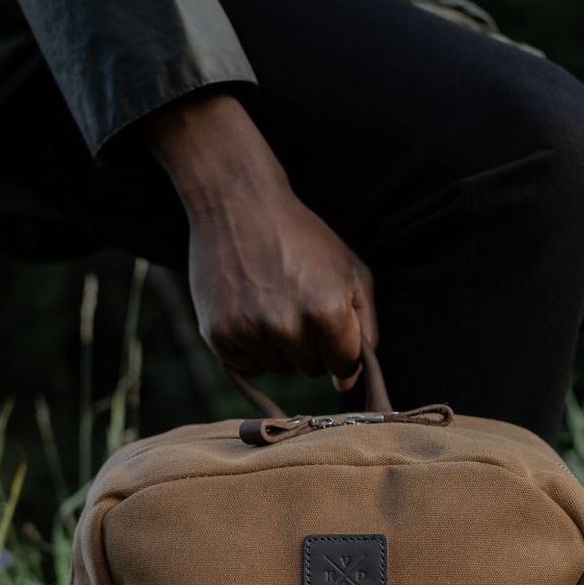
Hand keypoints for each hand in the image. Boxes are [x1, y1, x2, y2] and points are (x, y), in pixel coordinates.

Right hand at [145, 93, 377, 386]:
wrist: (238, 202)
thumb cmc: (302, 237)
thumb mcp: (351, 271)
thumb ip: (366, 328)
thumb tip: (348, 382)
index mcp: (327, 312)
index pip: (344, 366)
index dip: (340, 347)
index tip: (328, 321)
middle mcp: (287, 327)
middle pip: (311, 369)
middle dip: (311, 345)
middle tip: (296, 302)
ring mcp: (250, 331)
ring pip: (279, 369)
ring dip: (280, 347)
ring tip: (271, 302)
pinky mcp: (218, 334)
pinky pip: (247, 366)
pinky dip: (250, 348)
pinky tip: (249, 310)